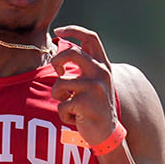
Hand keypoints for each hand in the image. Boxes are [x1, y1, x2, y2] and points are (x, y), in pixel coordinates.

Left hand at [50, 25, 118, 146]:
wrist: (107, 133)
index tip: (59, 31)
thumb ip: (83, 67)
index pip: (90, 38)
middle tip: (58, 72)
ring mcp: (95, 87)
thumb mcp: (93, 83)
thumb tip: (62, 47)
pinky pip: (62, 104)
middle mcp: (101, 72)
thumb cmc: (94, 107)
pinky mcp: (87, 103)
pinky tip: (75, 118)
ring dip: (59, 97)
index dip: (74, 30)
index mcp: (103, 65)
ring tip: (70, 106)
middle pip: (71, 52)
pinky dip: (64, 114)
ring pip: (60, 83)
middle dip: (57, 61)